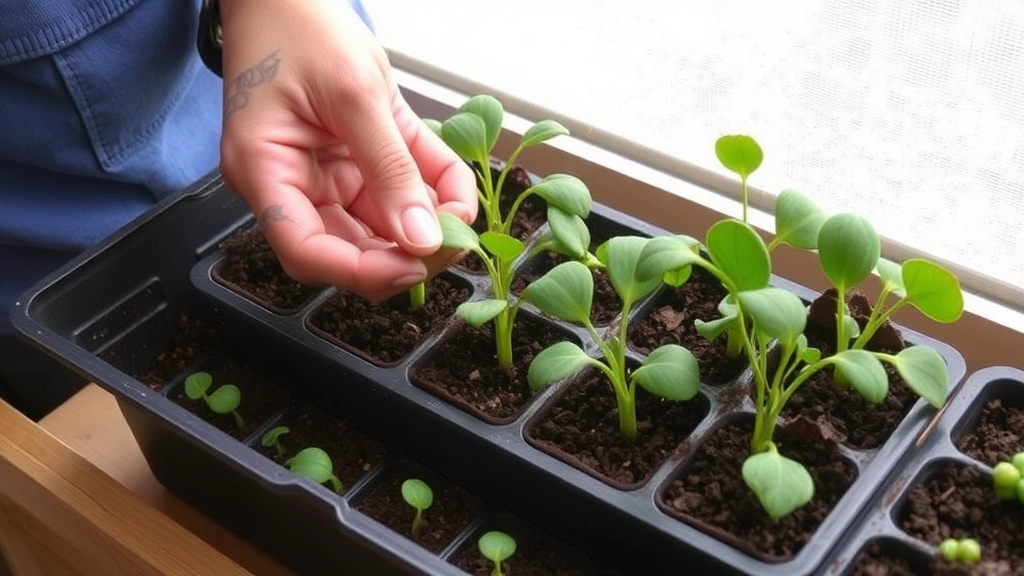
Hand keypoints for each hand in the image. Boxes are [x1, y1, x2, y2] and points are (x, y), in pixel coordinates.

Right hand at [217, 0, 476, 301]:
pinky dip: (432, 193)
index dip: (361, 272)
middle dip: (403, 255)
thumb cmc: (300, 24)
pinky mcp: (356, 158)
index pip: (305, 251)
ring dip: (424, 227)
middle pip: (346, 249)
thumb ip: (391, 168)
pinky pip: (398, 190)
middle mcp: (292, 182)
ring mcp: (325, 173)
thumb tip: (422, 238)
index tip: (413, 266)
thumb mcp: (355, 94)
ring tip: (463, 214)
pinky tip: (458, 191)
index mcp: (265, 169)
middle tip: (455, 242)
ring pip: (378, 227)